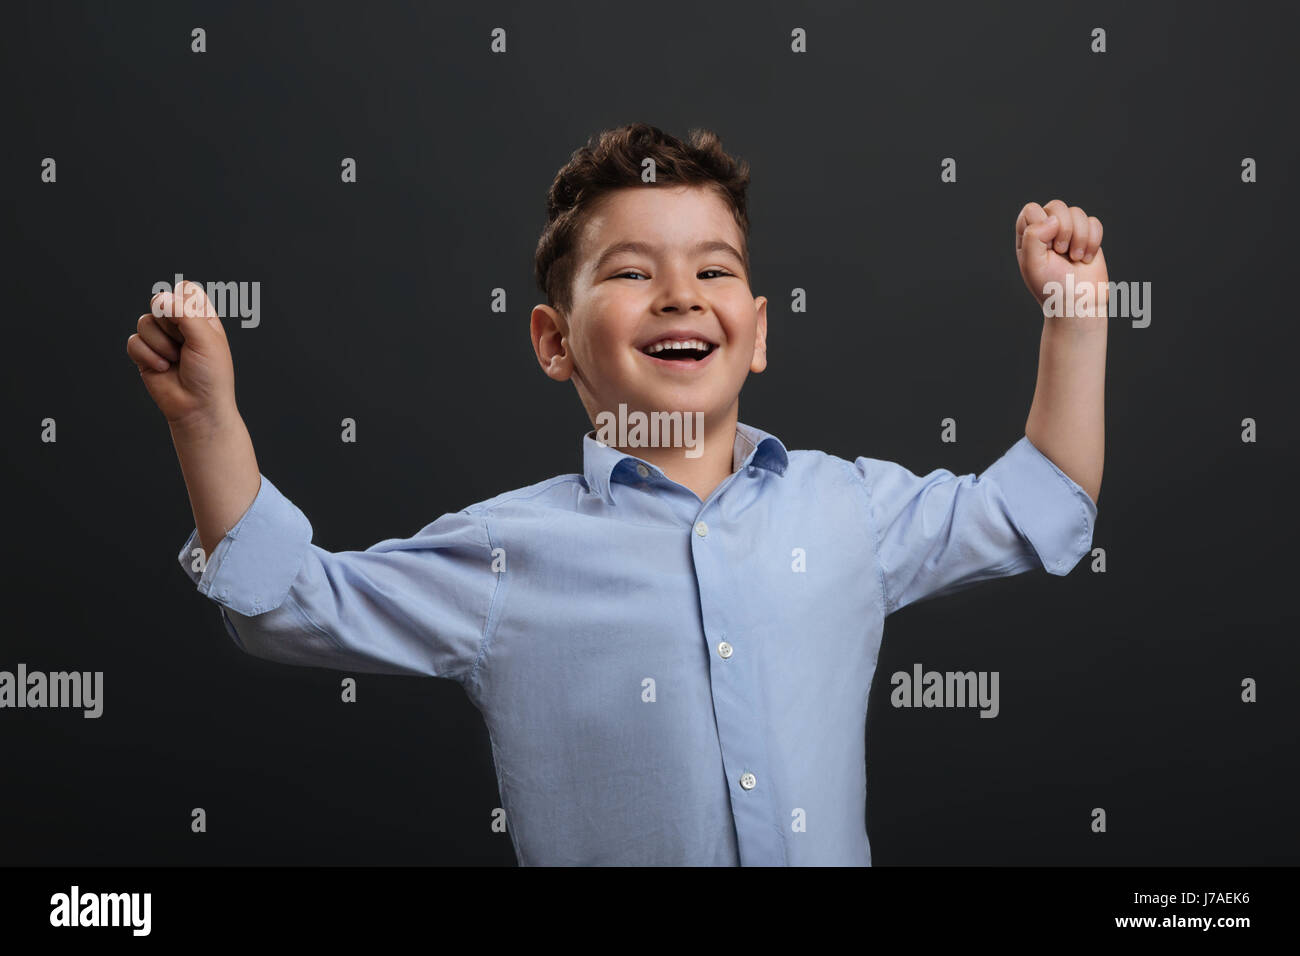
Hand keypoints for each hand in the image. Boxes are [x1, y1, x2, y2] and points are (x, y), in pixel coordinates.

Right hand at [126, 280, 237, 428]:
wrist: (197, 408)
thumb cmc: (211, 376)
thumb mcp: (205, 339)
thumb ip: (185, 313)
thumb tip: (160, 298)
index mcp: (201, 317)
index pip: (185, 289)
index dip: (183, 302)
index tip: (193, 322)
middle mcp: (180, 325)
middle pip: (160, 303)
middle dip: (172, 328)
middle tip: (187, 347)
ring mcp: (161, 339)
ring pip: (144, 322)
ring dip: (160, 344)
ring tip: (176, 360)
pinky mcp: (145, 354)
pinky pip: (134, 342)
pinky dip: (148, 356)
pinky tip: (163, 368)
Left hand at [1015, 200, 1106, 312]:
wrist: (1079, 303)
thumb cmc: (1052, 288)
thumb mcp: (1033, 265)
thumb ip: (1033, 237)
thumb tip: (1052, 219)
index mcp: (1027, 236)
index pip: (1031, 210)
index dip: (1042, 224)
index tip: (1048, 247)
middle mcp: (1046, 230)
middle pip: (1056, 206)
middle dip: (1064, 229)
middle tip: (1062, 252)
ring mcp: (1068, 232)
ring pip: (1077, 212)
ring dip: (1080, 238)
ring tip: (1075, 258)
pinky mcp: (1088, 236)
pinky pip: (1094, 222)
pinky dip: (1093, 241)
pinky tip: (1086, 258)